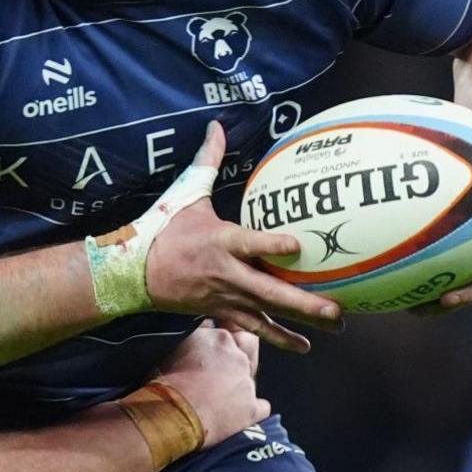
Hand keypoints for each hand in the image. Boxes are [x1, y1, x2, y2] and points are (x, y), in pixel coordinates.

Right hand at [139, 124, 341, 351]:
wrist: (134, 272)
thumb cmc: (163, 229)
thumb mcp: (185, 193)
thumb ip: (207, 161)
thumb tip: (217, 125)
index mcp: (219, 241)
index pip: (249, 243)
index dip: (272, 246)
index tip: (298, 246)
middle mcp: (226, 273)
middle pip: (269, 290)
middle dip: (305, 302)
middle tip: (337, 308)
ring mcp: (225, 296)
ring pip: (268, 313)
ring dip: (302, 322)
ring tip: (335, 325)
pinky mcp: (222, 311)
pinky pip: (255, 327)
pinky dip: (280, 338)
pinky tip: (305, 346)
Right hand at [156, 322, 269, 450]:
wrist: (172, 417)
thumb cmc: (163, 382)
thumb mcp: (172, 348)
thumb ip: (193, 335)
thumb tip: (202, 328)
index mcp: (218, 337)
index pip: (226, 326)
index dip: (219, 336)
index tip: (210, 344)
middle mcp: (237, 356)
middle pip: (247, 344)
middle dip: (238, 350)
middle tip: (220, 364)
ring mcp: (248, 383)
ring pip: (251, 375)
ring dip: (240, 380)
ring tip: (219, 393)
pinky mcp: (252, 409)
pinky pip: (261, 406)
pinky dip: (251, 409)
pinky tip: (238, 413)